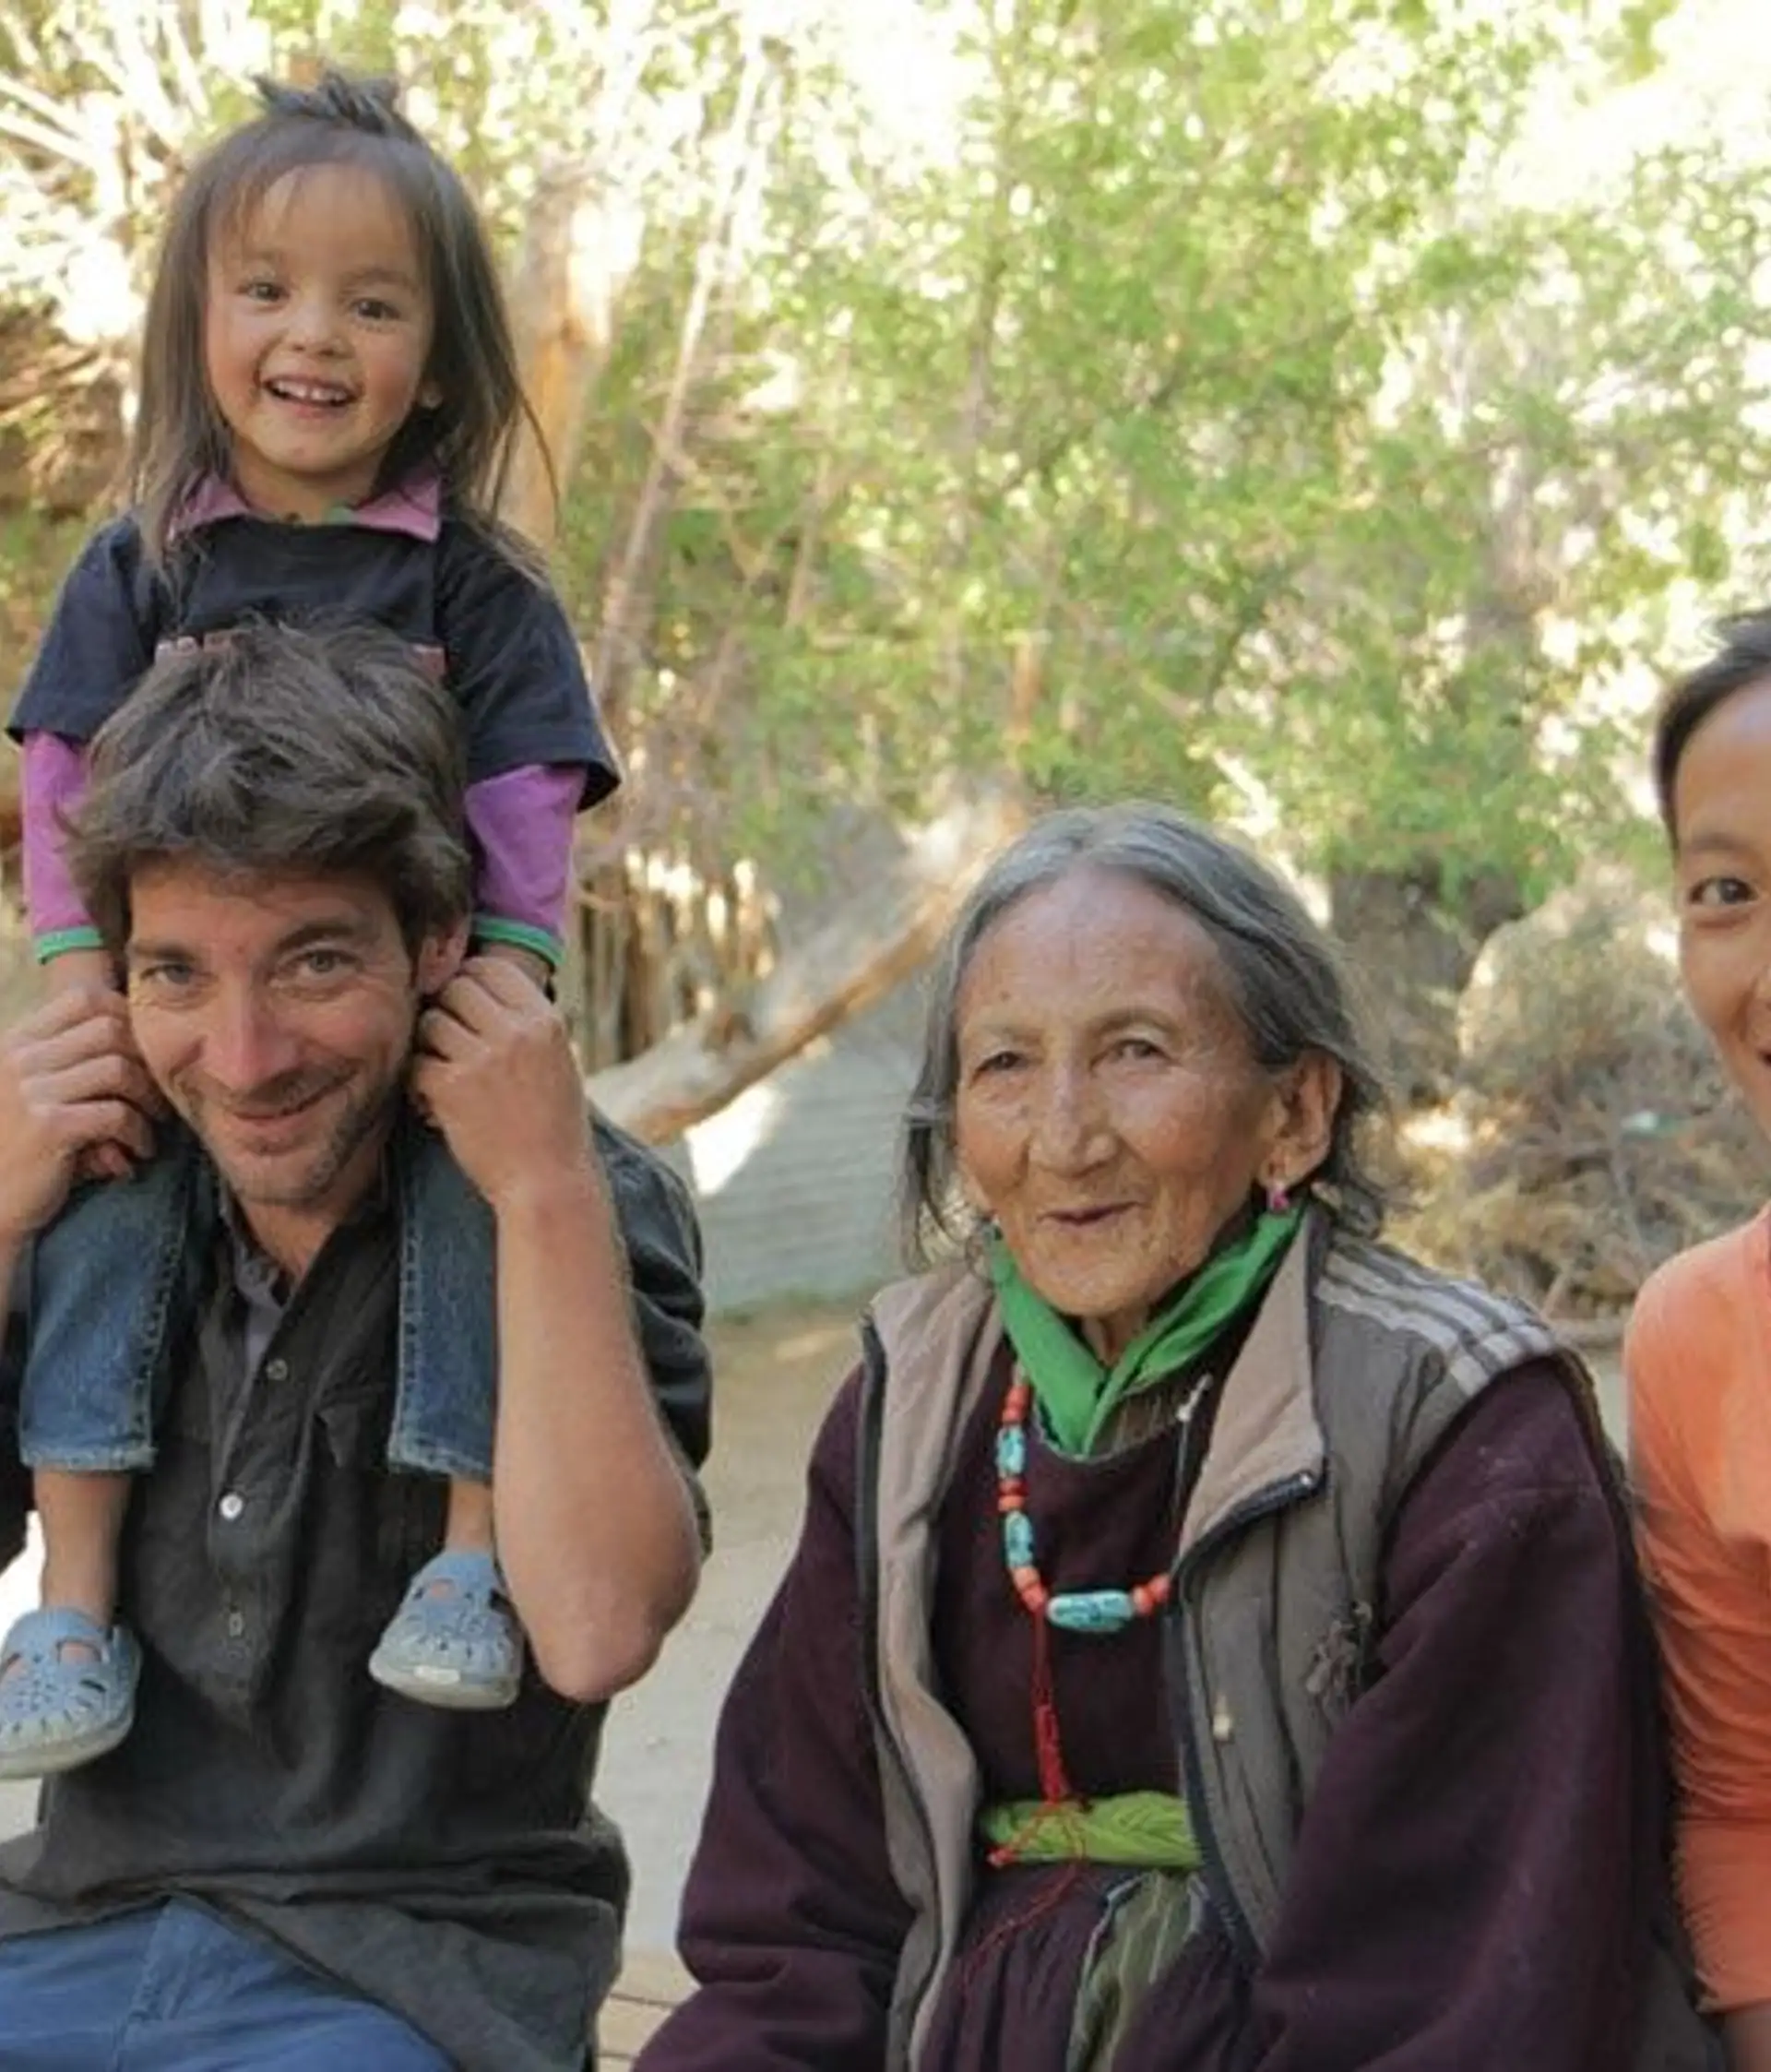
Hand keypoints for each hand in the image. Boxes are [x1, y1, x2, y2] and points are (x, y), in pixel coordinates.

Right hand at [0, 990, 159, 1243]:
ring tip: (154, 1123)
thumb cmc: (19, 1150)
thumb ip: (72, 1064)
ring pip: (118, 1068)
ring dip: (149, 1097)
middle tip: (159, 1091)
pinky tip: (139, 1151)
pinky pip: (117, 1113)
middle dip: (146, 1058)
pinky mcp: (48, 1127)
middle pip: (110, 1028)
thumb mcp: (35, 1095)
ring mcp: (29, 1090)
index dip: (127, 1015)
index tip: (146, 1048)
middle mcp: (19, 1058)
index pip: (82, 998)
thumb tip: (147, 1044)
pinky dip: (139, 1132)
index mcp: (15, 1043)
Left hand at [410, 958, 592, 1211]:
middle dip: (446, 1012)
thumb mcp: (558, 1060)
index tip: (466, 1005)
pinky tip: (435, 1105)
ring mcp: (482, 1059)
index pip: (491, 967)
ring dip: (430, 1046)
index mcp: (545, 1021)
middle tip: (451, 1044)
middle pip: (455, 988)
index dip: (470, 980)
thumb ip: (526, 1024)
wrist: (549, 1182)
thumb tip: (479, 986)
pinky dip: (419, 1084)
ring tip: (445, 1075)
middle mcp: (516, 1032)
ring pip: (430, 1022)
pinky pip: (416, 1063)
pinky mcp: (451, 1089)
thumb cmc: (553, 1126)